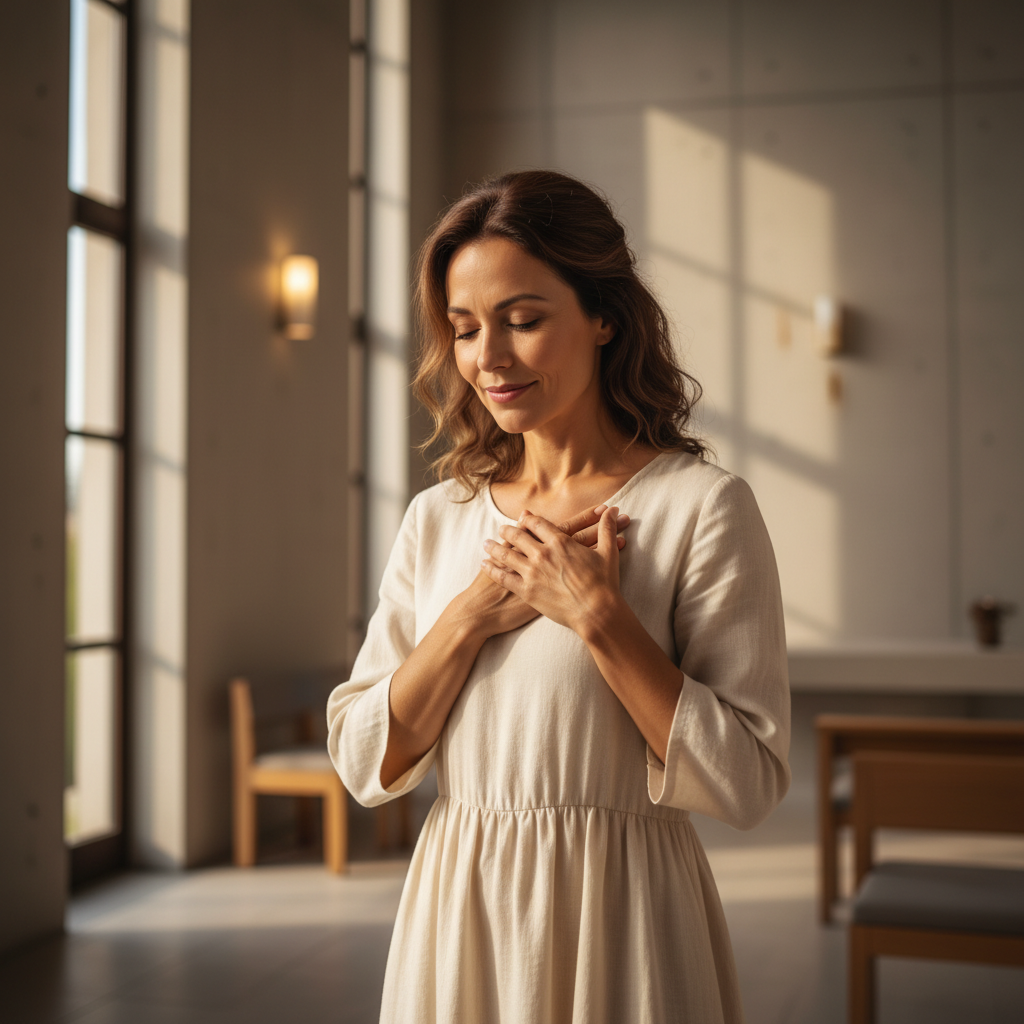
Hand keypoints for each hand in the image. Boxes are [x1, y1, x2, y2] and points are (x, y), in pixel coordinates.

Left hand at [480, 506, 623, 635]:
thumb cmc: (604, 583)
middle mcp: (542, 553)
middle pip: (518, 536)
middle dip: (507, 531)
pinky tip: (484, 565)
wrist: (596, 611)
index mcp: (560, 542)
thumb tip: (613, 511)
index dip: (527, 519)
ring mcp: (532, 572)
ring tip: (485, 543)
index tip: (521, 517)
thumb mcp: (608, 552)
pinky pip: (503, 577)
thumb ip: (607, 529)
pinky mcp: (527, 591)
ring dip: (494, 547)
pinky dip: (492, 569)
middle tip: (500, 529)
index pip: (537, 524)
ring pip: (506, 554)